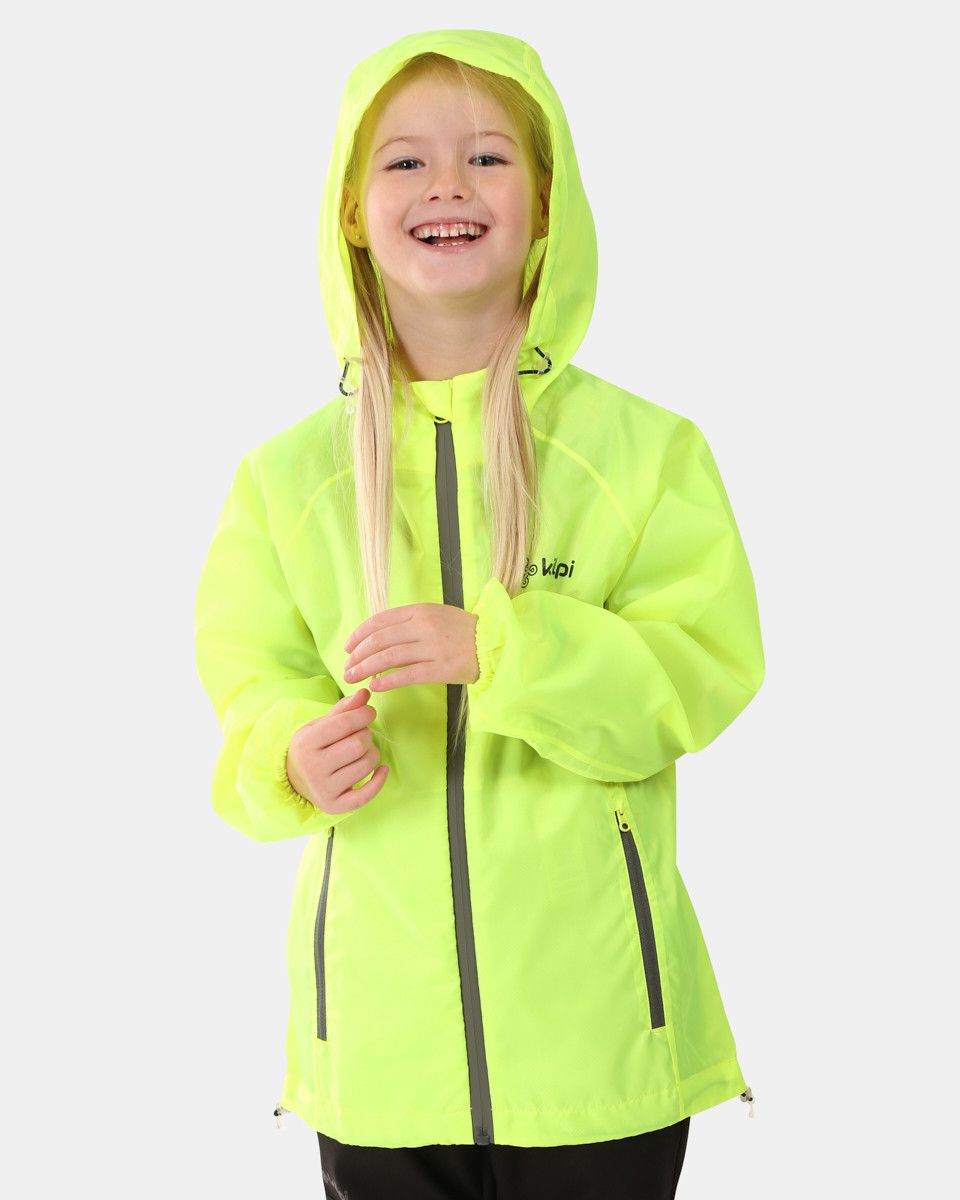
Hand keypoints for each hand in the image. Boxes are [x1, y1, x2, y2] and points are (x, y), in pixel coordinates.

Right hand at [286, 689, 387, 814]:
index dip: (363, 714)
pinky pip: (366, 795)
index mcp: (306, 743)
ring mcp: (323, 788)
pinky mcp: (334, 806)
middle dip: (367, 735)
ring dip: (373, 754)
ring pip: (366, 765)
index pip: (344, 723)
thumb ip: (344, 709)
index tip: (369, 712)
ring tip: (364, 751)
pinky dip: (379, 780)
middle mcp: (312, 767)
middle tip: (363, 735)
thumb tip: (365, 693)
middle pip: (358, 745)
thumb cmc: (312, 747)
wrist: (294, 780)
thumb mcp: (320, 725)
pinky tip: (381, 769)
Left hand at [343, 603, 479, 692]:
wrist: (495, 643)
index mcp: (420, 610)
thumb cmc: (463, 631)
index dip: (359, 635)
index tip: (348, 647)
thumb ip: (410, 621)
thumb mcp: (436, 614)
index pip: (380, 621)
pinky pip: (407, 675)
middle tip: (346, 668)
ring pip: (389, 658)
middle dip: (357, 655)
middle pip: (380, 640)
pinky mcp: (440, 668)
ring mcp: (432, 647)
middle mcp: (423, 626)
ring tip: (353, 679)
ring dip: (366, 669)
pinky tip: (376, 687)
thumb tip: (379, 635)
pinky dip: (388, 681)